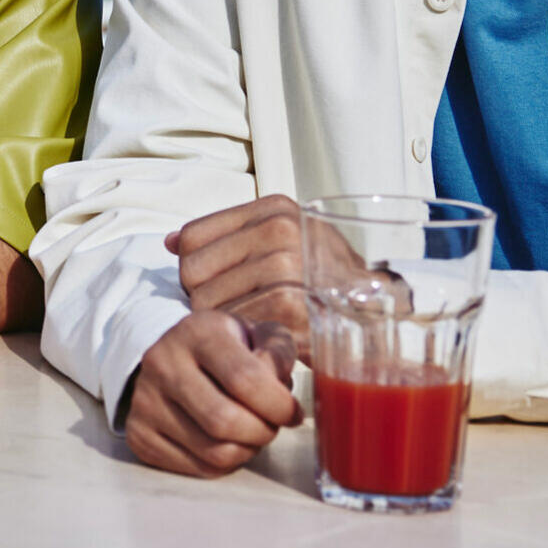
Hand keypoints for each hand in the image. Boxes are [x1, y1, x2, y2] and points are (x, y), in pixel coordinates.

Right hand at [123, 309, 302, 477]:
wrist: (170, 357)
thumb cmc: (225, 349)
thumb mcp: (256, 334)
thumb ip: (278, 352)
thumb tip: (282, 390)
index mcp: (196, 333)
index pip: (245, 379)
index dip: (279, 405)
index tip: (292, 412)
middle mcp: (162, 363)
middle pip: (225, 421)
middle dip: (263, 432)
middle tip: (272, 426)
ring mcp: (145, 401)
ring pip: (214, 452)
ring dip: (247, 450)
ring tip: (251, 432)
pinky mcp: (139, 433)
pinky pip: (197, 468)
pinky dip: (224, 463)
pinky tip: (227, 442)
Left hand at [166, 195, 340, 337]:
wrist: (377, 313)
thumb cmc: (322, 278)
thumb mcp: (281, 241)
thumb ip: (226, 237)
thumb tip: (169, 241)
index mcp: (275, 209)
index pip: (192, 238)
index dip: (197, 267)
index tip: (221, 283)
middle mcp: (280, 230)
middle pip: (192, 271)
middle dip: (205, 297)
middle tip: (238, 309)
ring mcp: (285, 267)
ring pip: (205, 302)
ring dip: (222, 322)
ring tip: (252, 322)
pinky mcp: (288, 306)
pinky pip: (230, 324)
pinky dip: (239, 338)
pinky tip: (260, 335)